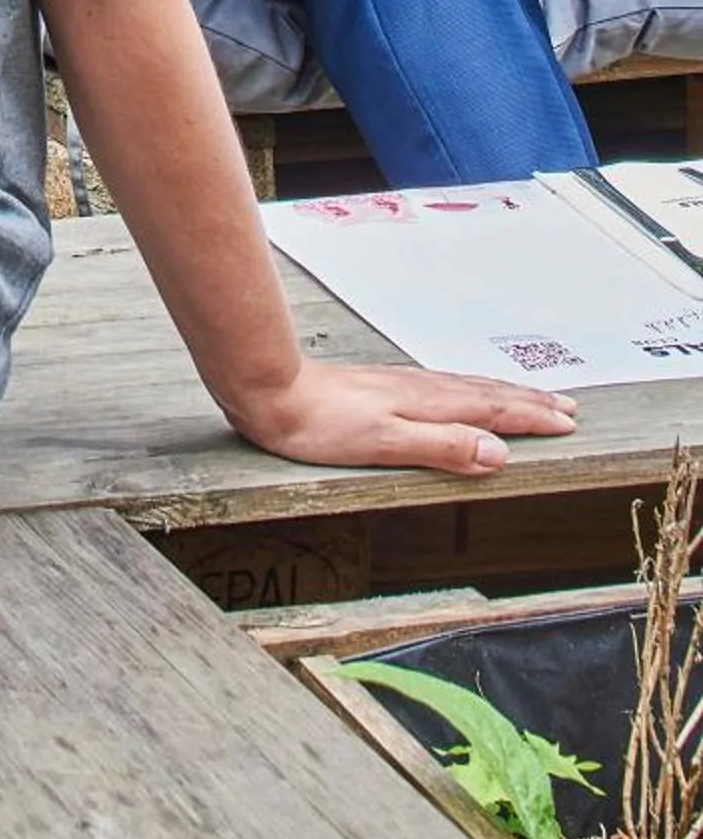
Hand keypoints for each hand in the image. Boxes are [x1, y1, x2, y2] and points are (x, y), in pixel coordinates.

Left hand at [221, 355, 577, 475]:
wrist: (271, 389)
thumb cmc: (319, 423)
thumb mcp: (385, 443)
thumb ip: (442, 447)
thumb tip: (498, 452)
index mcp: (427, 405)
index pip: (492, 410)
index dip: (531, 418)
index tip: (567, 422)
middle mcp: (419, 390)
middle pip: (486, 393)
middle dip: (528, 401)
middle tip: (565, 407)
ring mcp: (401, 386)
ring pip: (466, 386)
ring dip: (503, 392)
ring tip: (528, 396)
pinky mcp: (383, 387)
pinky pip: (444, 386)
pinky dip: (470, 389)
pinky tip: (462, 393)